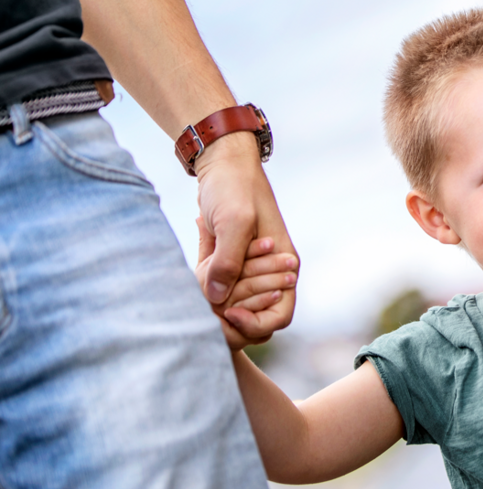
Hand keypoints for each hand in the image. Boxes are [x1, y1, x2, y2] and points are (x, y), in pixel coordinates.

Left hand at [194, 132, 298, 347]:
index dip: (256, 324)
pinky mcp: (231, 263)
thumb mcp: (234, 221)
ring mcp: (251, 268)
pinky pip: (221, 290)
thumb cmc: (234, 188)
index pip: (279, 316)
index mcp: (284, 263)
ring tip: (198, 292)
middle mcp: (272, 271)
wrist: (221, 164)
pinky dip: (207, 291)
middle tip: (205, 308)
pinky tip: (193, 278)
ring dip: (218, 306)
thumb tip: (216, 300)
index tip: (228, 312)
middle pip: (257, 317)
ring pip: (237, 307)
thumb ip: (228, 261)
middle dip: (233, 318)